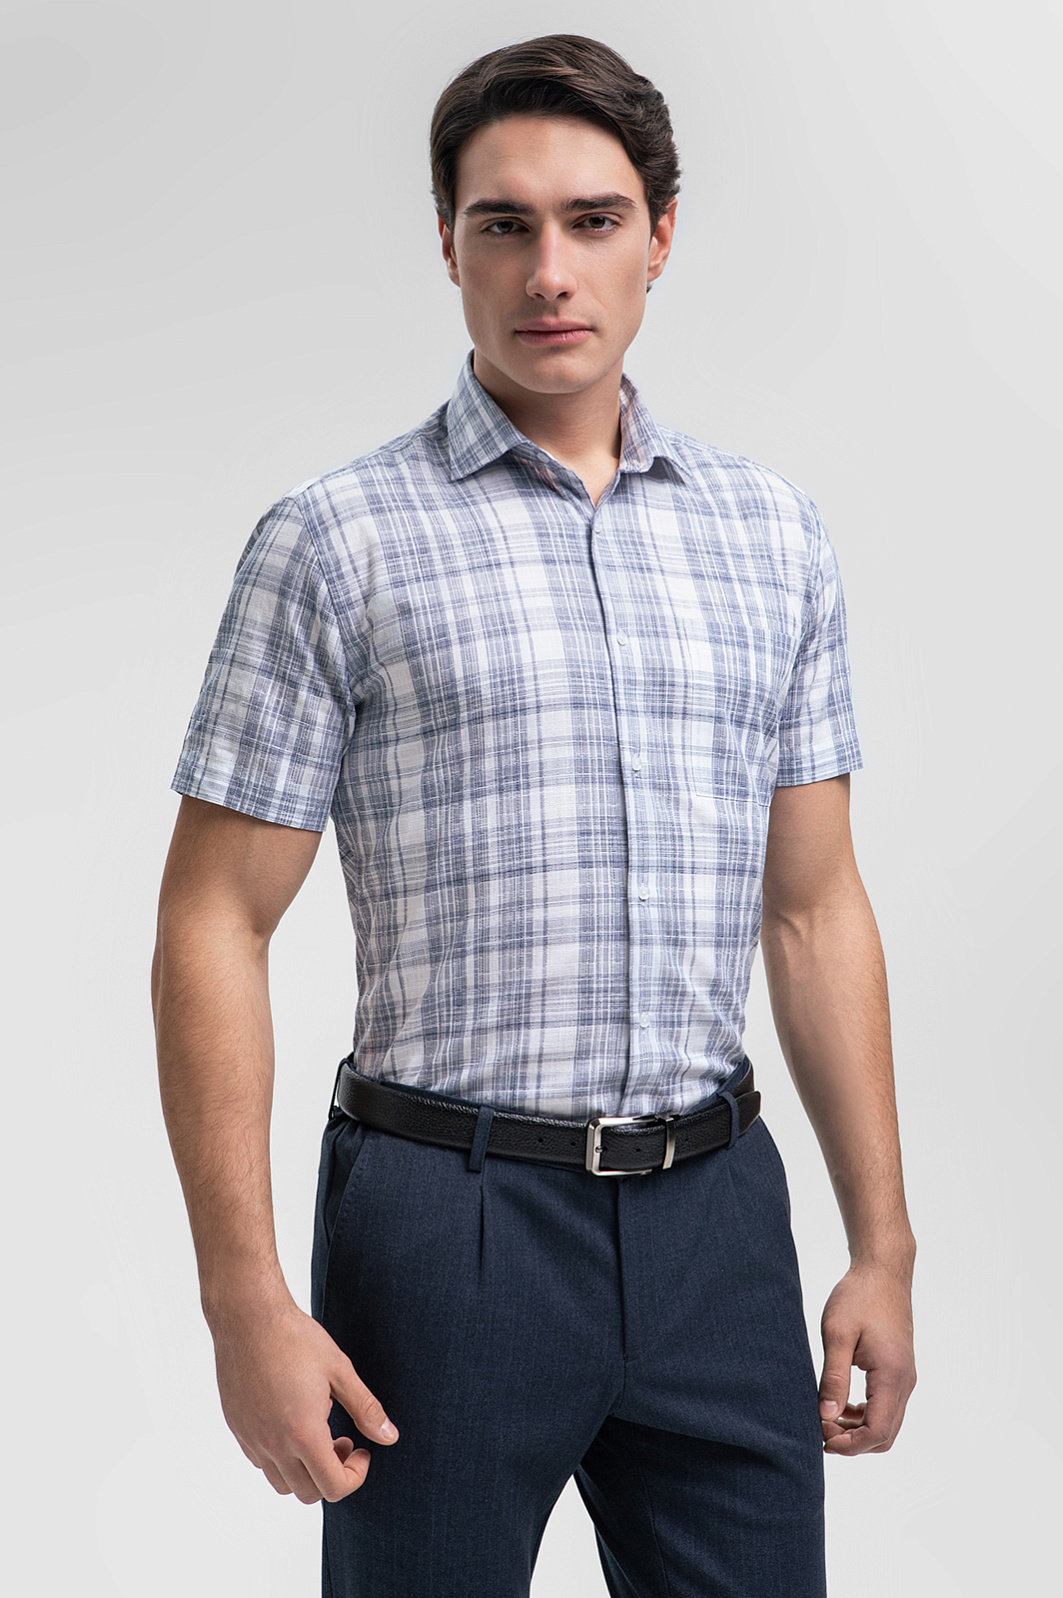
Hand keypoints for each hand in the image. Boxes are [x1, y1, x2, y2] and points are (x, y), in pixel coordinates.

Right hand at [211, 1299, 398, 1502]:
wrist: (248, 1318)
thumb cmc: (295, 1339)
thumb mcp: (340, 1370)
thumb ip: (366, 1409)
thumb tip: (389, 1436)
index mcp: (304, 1433)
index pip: (334, 1488)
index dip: (356, 1475)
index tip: (361, 1447)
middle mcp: (274, 1445)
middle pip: (309, 1493)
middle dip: (332, 1474)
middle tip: (342, 1439)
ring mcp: (252, 1440)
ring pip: (282, 1484)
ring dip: (306, 1470)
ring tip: (318, 1432)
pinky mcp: (238, 1429)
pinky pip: (262, 1464)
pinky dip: (281, 1458)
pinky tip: (291, 1422)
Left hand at [818, 1261, 915, 1454]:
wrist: (882, 1272)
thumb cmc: (858, 1297)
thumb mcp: (837, 1334)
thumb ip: (833, 1378)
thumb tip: (825, 1417)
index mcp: (891, 1376)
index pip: (877, 1431)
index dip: (849, 1445)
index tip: (820, 1438)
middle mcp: (905, 1382)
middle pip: (885, 1435)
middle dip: (852, 1442)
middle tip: (819, 1429)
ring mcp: (905, 1377)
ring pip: (887, 1423)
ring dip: (858, 1430)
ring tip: (825, 1418)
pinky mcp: (899, 1370)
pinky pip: (887, 1407)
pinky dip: (865, 1415)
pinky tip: (841, 1404)